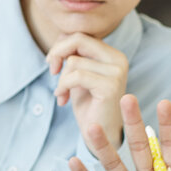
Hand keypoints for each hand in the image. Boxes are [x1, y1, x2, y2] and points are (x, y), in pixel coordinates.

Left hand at [47, 33, 128, 147]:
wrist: (99, 135)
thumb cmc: (88, 105)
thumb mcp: (78, 74)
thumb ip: (73, 54)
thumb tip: (61, 36)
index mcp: (113, 55)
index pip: (81, 36)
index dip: (61, 46)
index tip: (53, 64)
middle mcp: (119, 60)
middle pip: (78, 40)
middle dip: (58, 53)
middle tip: (52, 71)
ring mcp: (116, 73)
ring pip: (74, 61)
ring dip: (61, 79)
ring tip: (63, 94)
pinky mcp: (110, 86)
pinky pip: (76, 76)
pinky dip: (63, 86)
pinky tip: (62, 99)